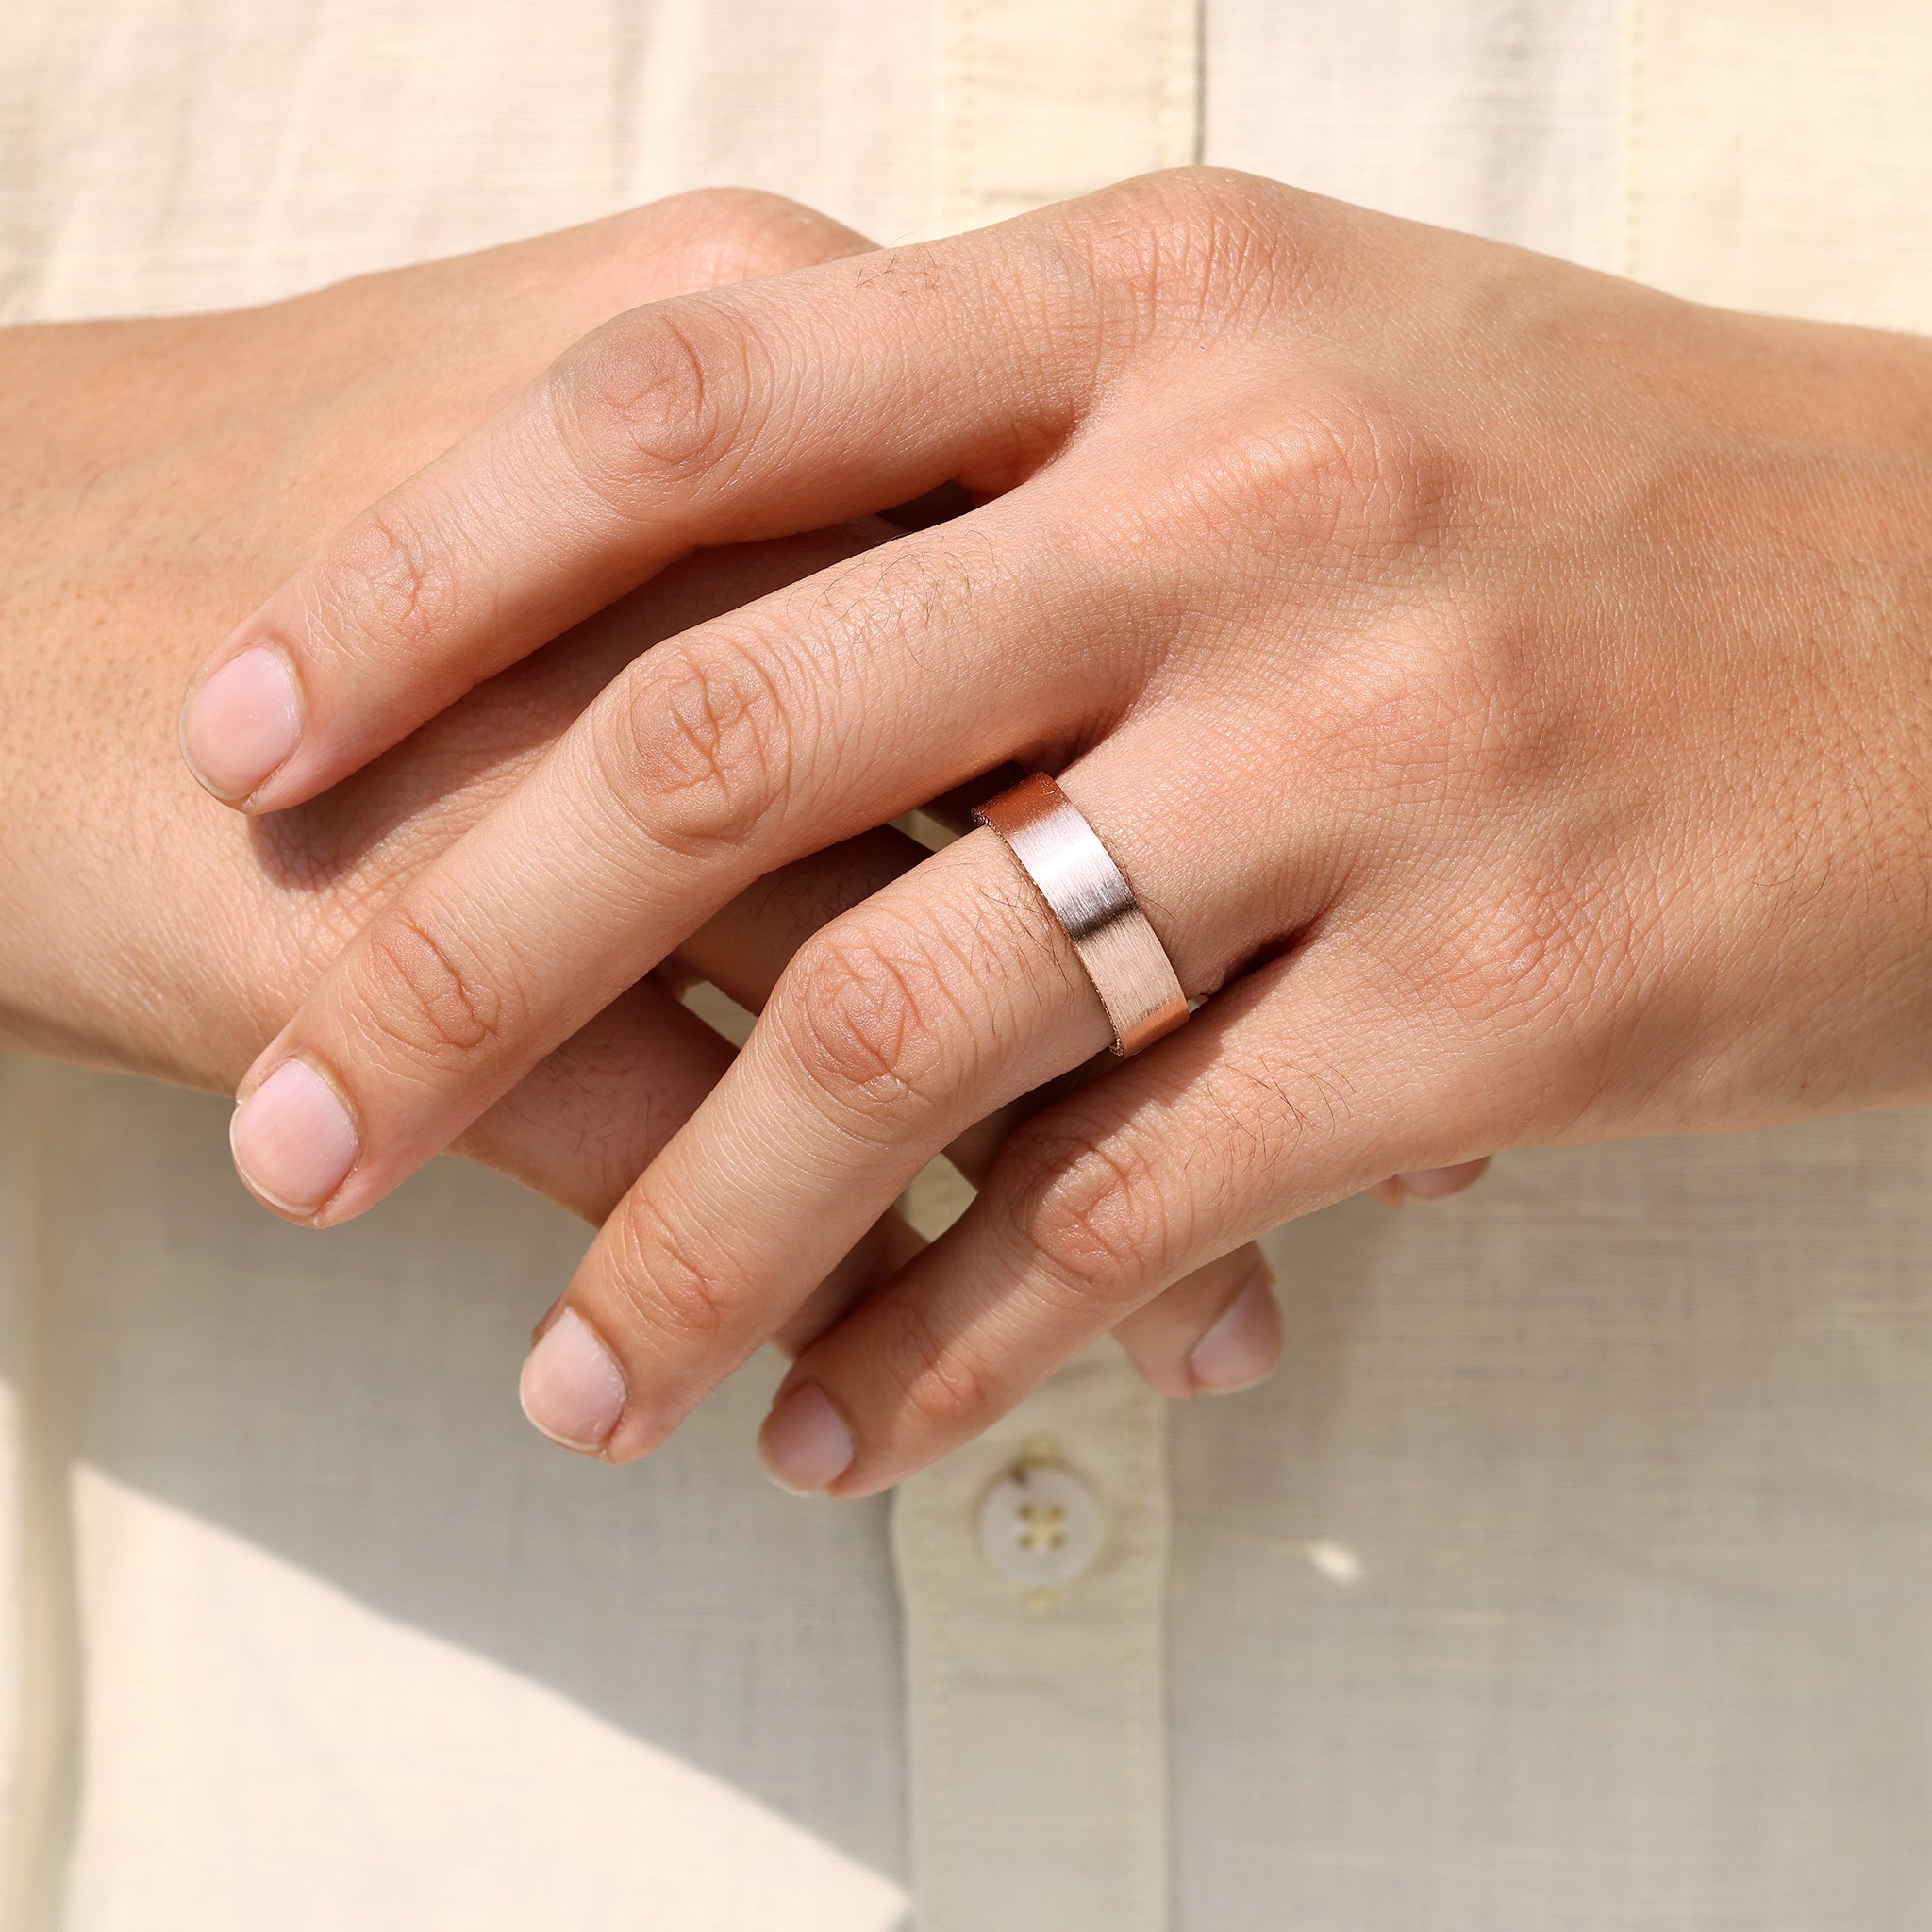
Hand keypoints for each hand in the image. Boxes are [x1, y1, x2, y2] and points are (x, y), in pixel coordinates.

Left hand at [248, 173, 1875, 1497]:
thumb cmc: (1601, 485)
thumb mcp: (1297, 361)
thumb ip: (1009, 453)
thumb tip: (711, 603)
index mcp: (1153, 308)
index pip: (682, 413)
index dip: (418, 578)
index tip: (247, 732)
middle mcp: (1242, 506)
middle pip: (724, 745)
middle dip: (449, 957)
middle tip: (290, 1130)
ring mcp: (1373, 754)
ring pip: (906, 1027)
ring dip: (685, 1230)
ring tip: (565, 1381)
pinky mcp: (1489, 999)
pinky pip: (1129, 1202)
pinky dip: (949, 1333)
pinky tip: (839, 1418)